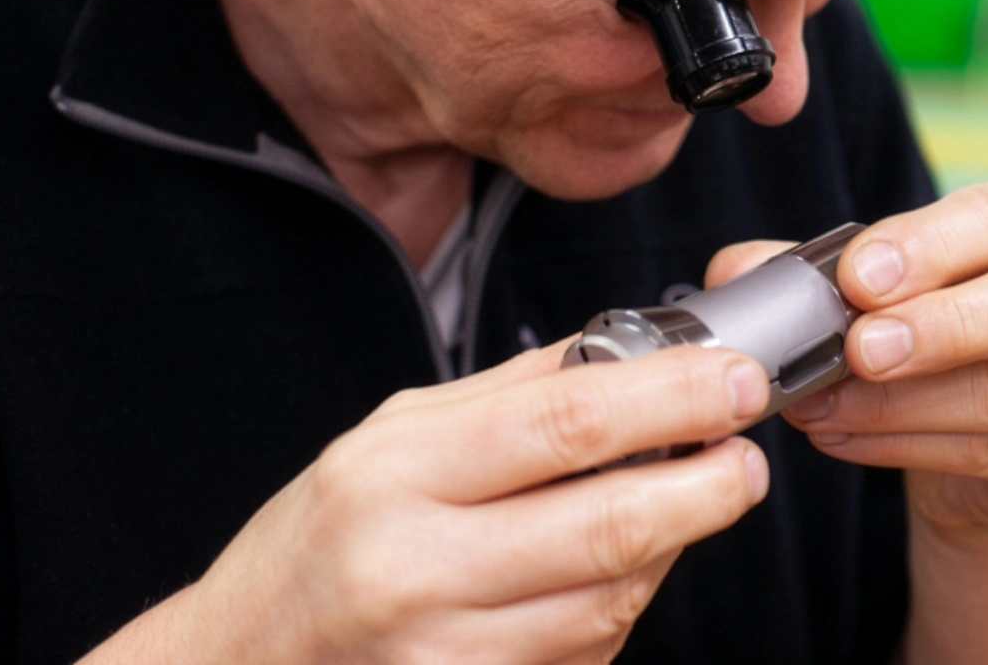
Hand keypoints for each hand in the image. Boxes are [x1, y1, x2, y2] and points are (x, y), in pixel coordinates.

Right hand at [81, 341, 771, 664]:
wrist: (241, 662)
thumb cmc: (319, 538)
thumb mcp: (393, 436)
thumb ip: (513, 393)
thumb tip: (631, 353)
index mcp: (396, 473)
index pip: (567, 423)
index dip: (673, 398)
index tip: (736, 380)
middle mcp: (417, 568)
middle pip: (610, 525)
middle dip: (707, 487)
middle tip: (747, 459)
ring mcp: (446, 656)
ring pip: (614, 601)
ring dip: (670, 548)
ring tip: (678, 504)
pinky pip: (587, 655)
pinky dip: (619, 607)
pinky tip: (609, 572)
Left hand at [710, 183, 987, 540]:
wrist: (977, 436)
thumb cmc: (932, 329)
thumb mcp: (878, 286)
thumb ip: (811, 270)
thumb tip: (735, 272)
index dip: (932, 245)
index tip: (857, 275)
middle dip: (946, 326)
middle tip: (861, 349)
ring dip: (904, 405)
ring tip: (822, 404)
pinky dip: (908, 449)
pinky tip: (846, 439)